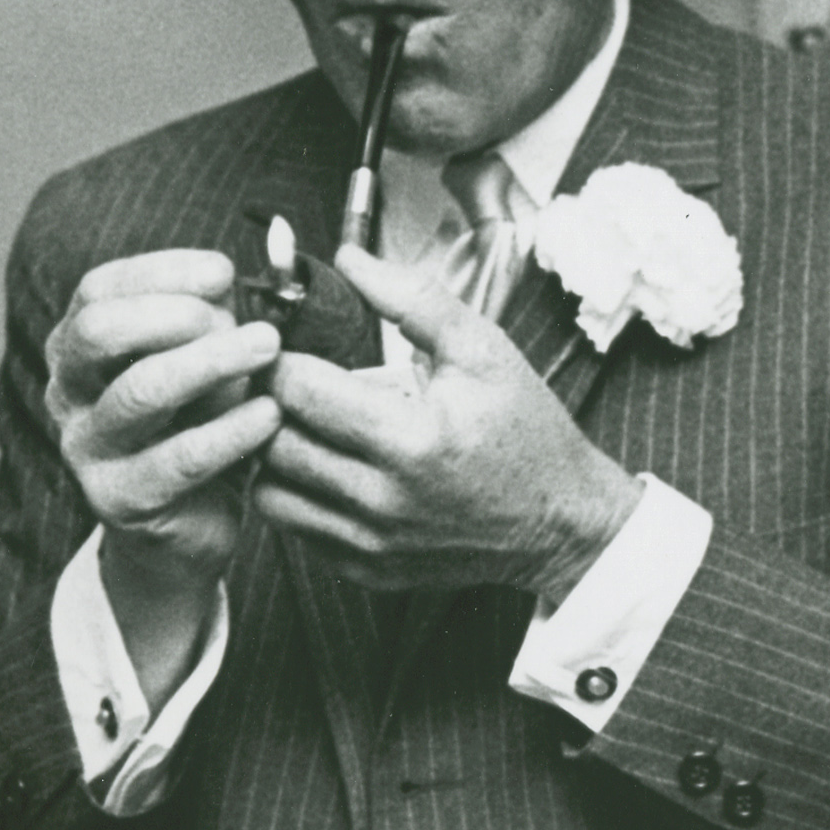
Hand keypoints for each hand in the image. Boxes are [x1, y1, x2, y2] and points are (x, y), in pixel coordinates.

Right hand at [45, 252, 282, 691]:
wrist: (187, 529)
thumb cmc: (200, 428)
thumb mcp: (203, 365)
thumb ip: (210, 321)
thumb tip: (228, 280)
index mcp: (79, 348)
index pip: (99, 290)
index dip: (161, 271)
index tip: (225, 270)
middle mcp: (69, 392)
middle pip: (99, 332)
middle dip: (174, 314)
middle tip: (242, 320)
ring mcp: (88, 448)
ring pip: (142, 392)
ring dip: (213, 362)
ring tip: (269, 348)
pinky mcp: (121, 499)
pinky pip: (181, 457)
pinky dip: (232, 429)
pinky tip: (271, 414)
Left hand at [252, 245, 639, 598]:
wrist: (562, 522)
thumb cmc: (526, 432)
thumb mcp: (485, 351)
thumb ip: (414, 299)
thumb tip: (348, 259)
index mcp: (411, 437)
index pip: (296, 390)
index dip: (278, 357)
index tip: (286, 345)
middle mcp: (383, 499)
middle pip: (271, 441)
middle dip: (268, 402)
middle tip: (285, 380)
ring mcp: (373, 542)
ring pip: (269, 491)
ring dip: (272, 452)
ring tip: (301, 424)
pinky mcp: (368, 570)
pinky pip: (296, 529)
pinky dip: (296, 495)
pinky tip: (325, 467)